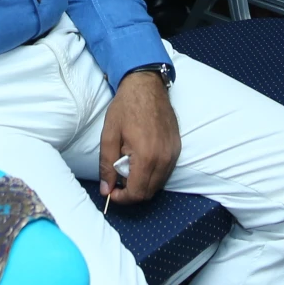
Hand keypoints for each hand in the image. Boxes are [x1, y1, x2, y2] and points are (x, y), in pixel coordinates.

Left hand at [98, 69, 179, 204]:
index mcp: (146, 157)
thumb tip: (106, 189)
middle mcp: (164, 159)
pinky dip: (153, 175)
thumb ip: (107, 165)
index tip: (111, 192)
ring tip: (128, 171)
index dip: (122, 198)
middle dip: (131, 194)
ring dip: (142, 185)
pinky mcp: (177, 148)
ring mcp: (173, 154)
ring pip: (159, 184)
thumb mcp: (109, 135)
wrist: (146, 86)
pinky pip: (166, 172)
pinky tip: (141, 163)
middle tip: (117, 183)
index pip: (137, 193)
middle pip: (149, 192)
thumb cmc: (126, 107)